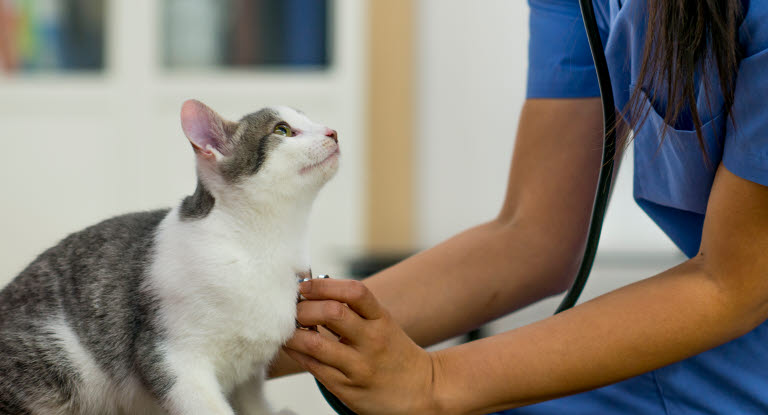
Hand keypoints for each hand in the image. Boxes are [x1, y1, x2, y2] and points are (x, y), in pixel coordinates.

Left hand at [284, 278, 439, 414]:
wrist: (422, 391)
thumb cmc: (394, 353)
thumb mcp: (382, 324)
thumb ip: (353, 310)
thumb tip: (311, 292)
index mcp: (382, 319)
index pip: (354, 292)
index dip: (324, 285)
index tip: (305, 285)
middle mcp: (372, 341)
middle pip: (332, 313)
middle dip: (304, 308)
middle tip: (292, 309)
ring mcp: (359, 366)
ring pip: (315, 343)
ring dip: (293, 332)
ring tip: (286, 327)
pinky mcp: (347, 388)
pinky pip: (313, 367)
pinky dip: (296, 352)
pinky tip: (292, 345)